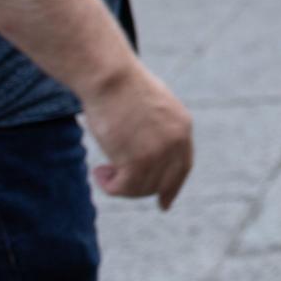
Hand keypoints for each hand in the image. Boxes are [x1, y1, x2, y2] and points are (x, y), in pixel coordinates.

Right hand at [80, 60, 193, 209]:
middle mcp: (177, 141)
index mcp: (182, 127)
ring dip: (118, 185)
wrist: (111, 77)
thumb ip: (154, 130)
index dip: (172, 187)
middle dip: (137, 188)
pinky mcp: (139, 160)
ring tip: (102, 169)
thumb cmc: (121, 87)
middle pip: (160, 183)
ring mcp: (160, 152)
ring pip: (140, 188)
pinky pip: (123, 187)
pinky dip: (108, 185)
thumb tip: (144, 152)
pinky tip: (98, 172)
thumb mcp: (149, 108)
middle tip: (112, 177)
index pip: (183, 167)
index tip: (164, 203)